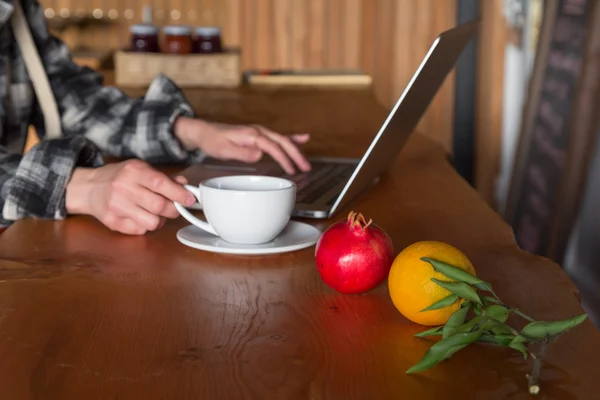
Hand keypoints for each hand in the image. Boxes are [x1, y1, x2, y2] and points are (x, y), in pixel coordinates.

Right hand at [65, 159, 195, 234]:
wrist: (89, 188)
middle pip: (159, 206)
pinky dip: (145, 226)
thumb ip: (163, 178)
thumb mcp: (140, 170)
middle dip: (173, 210)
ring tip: (155, 213)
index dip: (179, 194)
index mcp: (133, 171)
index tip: (190, 199)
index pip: (160, 184)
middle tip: (175, 208)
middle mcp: (123, 188)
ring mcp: (116, 206)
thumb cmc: (119, 177)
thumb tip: (183, 184)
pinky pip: (140, 230)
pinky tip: (140, 216)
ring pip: (152, 222)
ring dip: (160, 220)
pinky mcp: (112, 222)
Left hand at [174, 117, 310, 174]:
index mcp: (251, 135)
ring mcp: (259, 132)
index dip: (283, 158)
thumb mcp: (224, 149)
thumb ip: (242, 152)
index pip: (273, 146)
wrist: (204, 132)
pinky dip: (291, 139)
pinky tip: (302, 139)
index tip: (291, 170)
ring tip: (306, 162)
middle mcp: (258, 131)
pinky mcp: (258, 135)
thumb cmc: (213, 141)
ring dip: (295, 150)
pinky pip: (278, 137)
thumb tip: (259, 155)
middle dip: (296, 154)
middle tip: (305, 167)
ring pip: (283, 139)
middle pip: (282, 141)